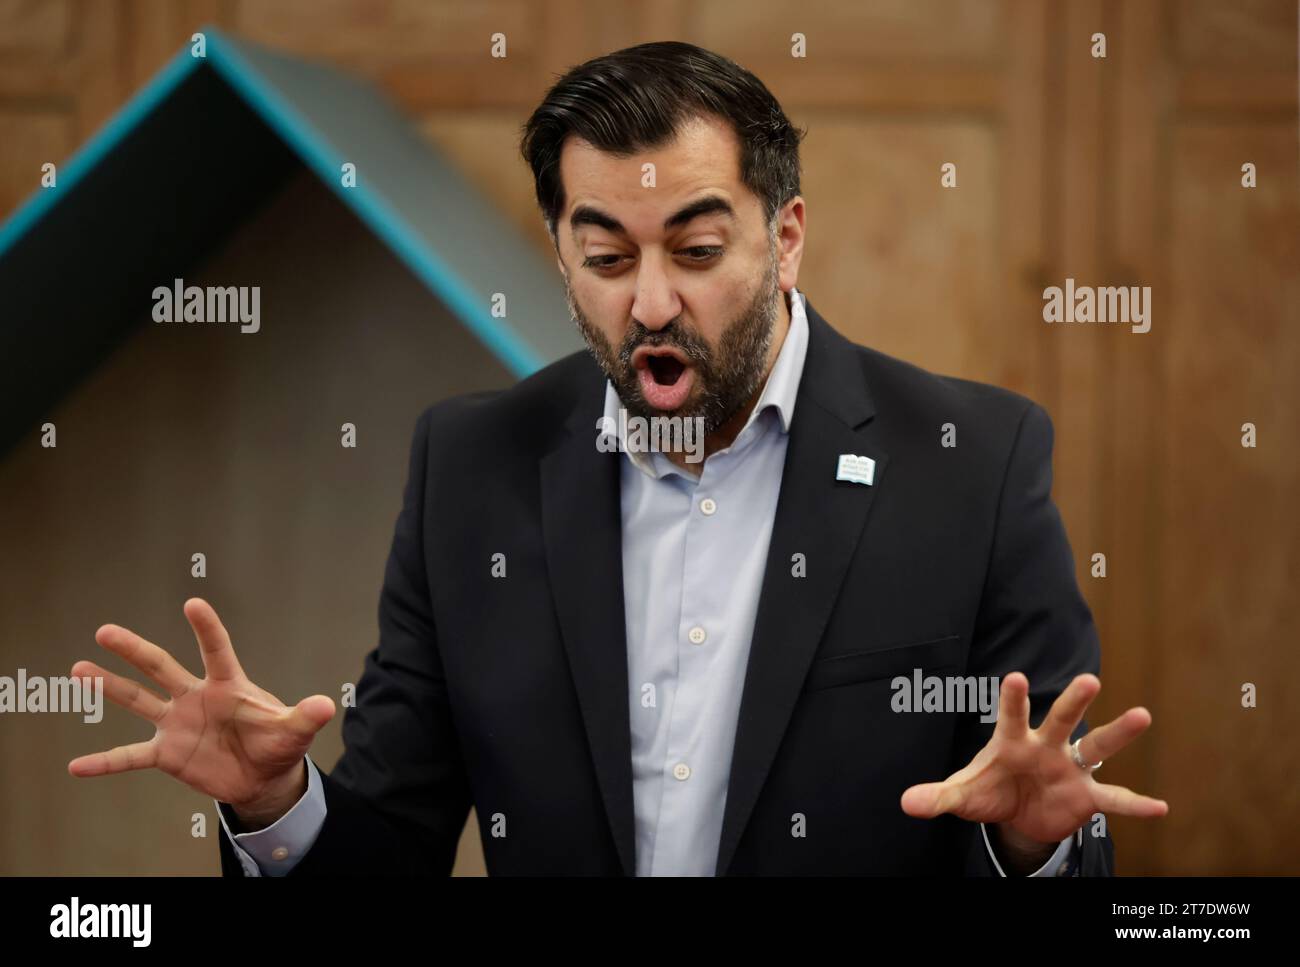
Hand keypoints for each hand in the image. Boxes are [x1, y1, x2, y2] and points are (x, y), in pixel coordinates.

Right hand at [68, 598, 335, 819]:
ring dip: (108, 687)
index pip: (216, 651)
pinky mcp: (167, 753)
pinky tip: (77, 766)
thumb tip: (326, 706)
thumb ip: (304, 717)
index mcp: (228, 686)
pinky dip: (105, 762)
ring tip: (78, 669)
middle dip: (133, 650)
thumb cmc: (278, 743)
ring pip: (137, 700)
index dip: (206, 629)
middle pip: (161, 667)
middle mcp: (196, 698)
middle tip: (105, 630)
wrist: (262, 777)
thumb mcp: (294, 731)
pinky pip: (130, 756)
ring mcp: (177, 724)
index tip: (192, 603)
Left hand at [899, 672, 1167, 845]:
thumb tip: (907, 803)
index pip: (1011, 716)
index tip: (1016, 677)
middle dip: (1073, 701)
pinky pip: (1113, 799)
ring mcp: (1070, 768)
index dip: (1013, 699)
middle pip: (1061, 719)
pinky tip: (1160, 808)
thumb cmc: (988, 789)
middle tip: (1089, 679)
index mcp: (1012, 741)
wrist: (1016, 813)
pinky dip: (1135, 804)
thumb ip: (938, 797)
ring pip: (1096, 746)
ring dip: (1117, 733)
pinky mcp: (1086, 795)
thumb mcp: (962, 796)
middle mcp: (1046, 747)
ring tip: (1142, 715)